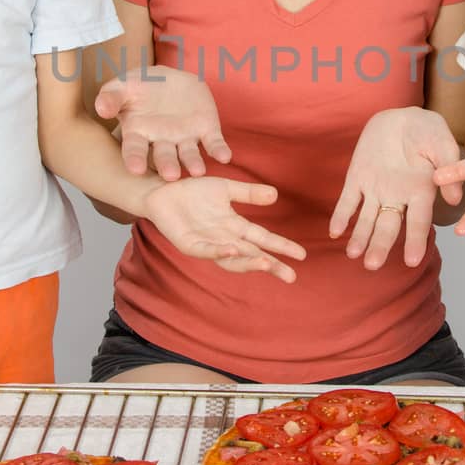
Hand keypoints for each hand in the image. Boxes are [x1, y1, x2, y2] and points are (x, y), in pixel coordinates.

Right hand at [95, 65, 229, 179]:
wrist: (167, 79)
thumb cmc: (139, 86)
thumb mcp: (122, 86)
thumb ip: (111, 97)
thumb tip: (101, 108)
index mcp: (139, 133)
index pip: (134, 149)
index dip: (134, 159)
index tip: (135, 169)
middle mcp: (162, 142)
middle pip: (164, 157)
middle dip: (167, 166)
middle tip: (170, 176)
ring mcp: (185, 138)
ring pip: (189, 155)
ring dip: (193, 163)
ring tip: (197, 171)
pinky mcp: (206, 130)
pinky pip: (213, 143)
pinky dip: (219, 150)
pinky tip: (224, 156)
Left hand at [141, 177, 305, 282]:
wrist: (162, 189)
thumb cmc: (193, 191)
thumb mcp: (225, 188)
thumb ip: (249, 193)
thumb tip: (276, 195)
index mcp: (234, 226)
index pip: (263, 239)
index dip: (281, 247)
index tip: (302, 255)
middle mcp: (224, 238)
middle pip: (252, 255)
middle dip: (271, 265)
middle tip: (290, 276)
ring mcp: (206, 243)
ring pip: (231, 258)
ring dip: (248, 262)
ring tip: (266, 264)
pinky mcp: (188, 243)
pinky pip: (206, 250)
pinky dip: (219, 251)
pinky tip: (233, 249)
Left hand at [328, 108, 461, 269]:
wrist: (403, 116)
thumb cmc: (428, 132)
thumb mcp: (443, 144)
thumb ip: (448, 168)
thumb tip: (455, 199)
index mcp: (421, 192)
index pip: (418, 222)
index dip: (415, 240)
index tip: (412, 261)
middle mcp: (398, 196)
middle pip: (388, 227)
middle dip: (380, 246)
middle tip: (372, 265)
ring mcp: (376, 189)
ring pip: (366, 219)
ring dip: (360, 236)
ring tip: (353, 254)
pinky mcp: (357, 178)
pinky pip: (348, 200)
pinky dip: (341, 215)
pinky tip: (335, 231)